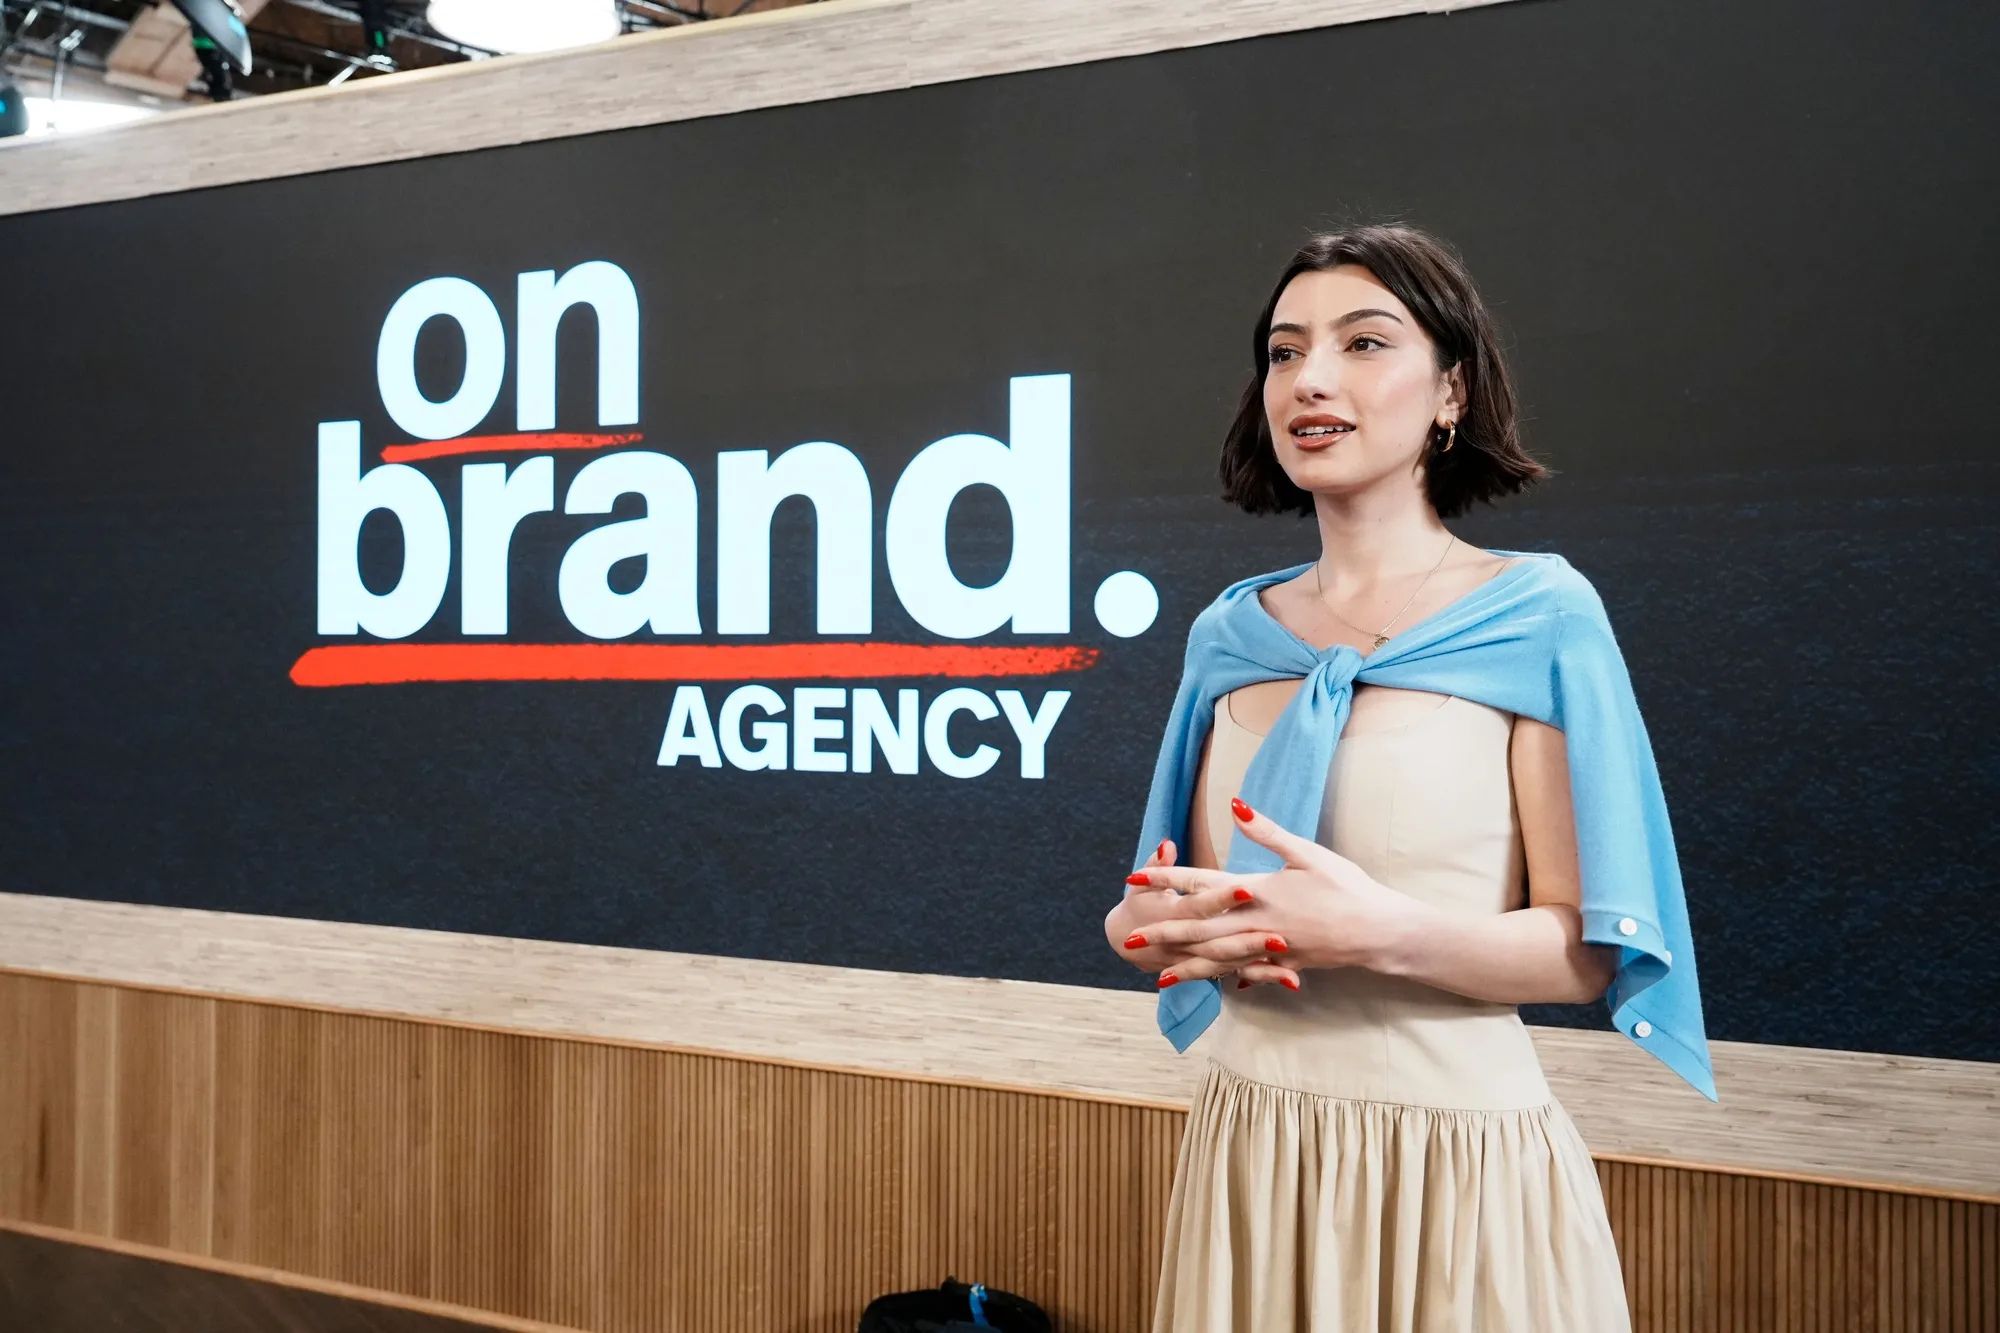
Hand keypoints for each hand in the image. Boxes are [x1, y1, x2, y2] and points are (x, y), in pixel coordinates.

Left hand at [1123, 797, 1421, 987]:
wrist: (1378, 931)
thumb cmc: (1346, 886)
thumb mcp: (1307, 853)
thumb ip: (1266, 832)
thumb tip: (1234, 806)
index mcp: (1257, 891)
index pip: (1201, 884)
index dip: (1166, 880)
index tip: (1135, 878)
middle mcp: (1255, 923)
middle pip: (1199, 929)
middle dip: (1163, 933)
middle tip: (1129, 940)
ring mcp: (1268, 948)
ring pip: (1218, 959)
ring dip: (1186, 965)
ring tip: (1157, 974)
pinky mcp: (1283, 963)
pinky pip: (1246, 972)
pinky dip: (1226, 977)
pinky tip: (1211, 982)